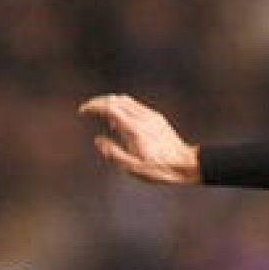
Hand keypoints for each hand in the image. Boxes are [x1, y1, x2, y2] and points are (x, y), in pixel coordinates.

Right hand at [78, 94, 200, 183]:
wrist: (185, 164)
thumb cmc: (160, 169)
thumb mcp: (132, 168)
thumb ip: (113, 153)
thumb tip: (98, 141)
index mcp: (133, 128)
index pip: (109, 107)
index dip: (93, 106)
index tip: (83, 111)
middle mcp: (142, 117)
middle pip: (115, 99)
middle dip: (99, 102)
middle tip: (89, 110)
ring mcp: (150, 115)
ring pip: (125, 100)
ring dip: (111, 104)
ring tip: (105, 119)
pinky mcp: (157, 118)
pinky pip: (135, 106)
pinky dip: (123, 108)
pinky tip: (122, 123)